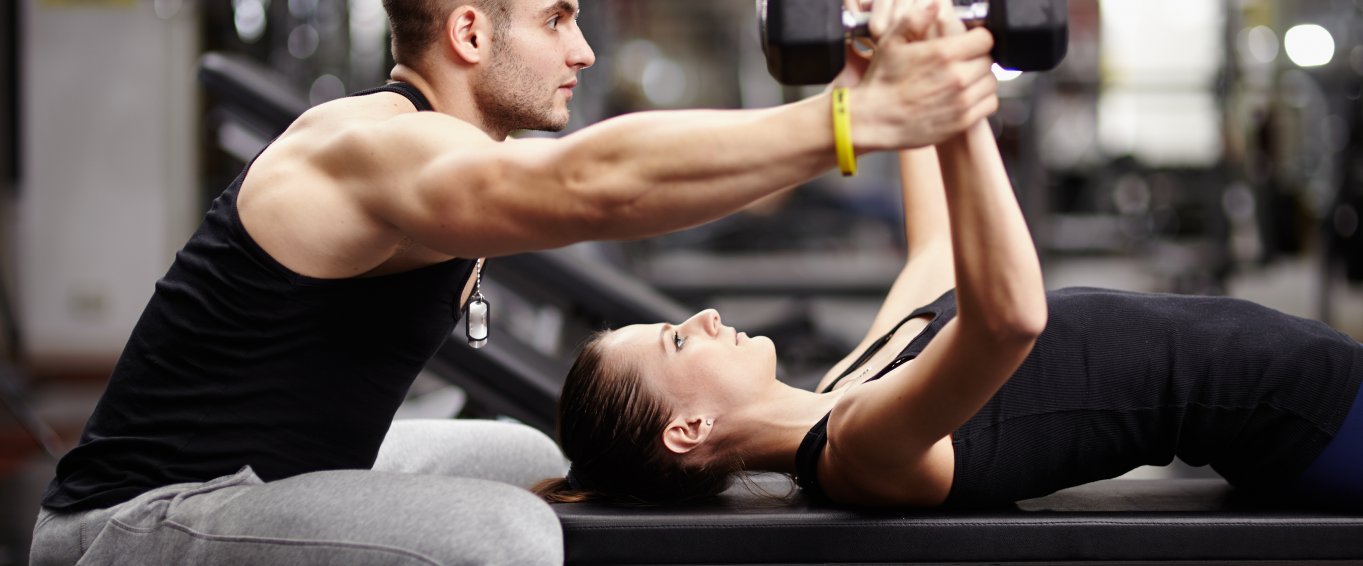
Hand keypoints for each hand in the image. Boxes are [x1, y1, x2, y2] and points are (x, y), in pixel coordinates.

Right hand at [849, 0, 997, 149]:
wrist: (873, 120)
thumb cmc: (881, 83)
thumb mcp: (891, 42)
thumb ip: (914, 19)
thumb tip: (935, 6)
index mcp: (943, 54)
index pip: (985, 38)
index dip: (977, 37)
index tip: (969, 41)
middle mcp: (957, 77)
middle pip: (988, 60)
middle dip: (977, 58)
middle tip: (962, 62)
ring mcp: (962, 102)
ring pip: (991, 82)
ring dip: (980, 79)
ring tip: (963, 80)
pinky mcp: (962, 122)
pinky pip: (989, 104)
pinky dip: (982, 99)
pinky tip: (966, 97)